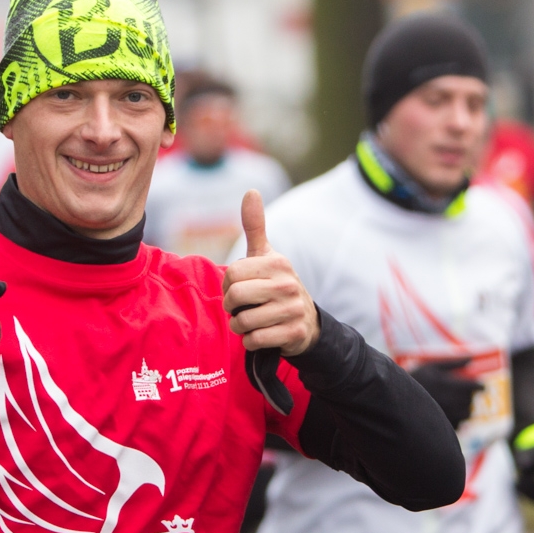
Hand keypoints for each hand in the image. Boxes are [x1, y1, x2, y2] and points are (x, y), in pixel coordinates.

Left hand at [223, 191, 318, 356]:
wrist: (306, 322)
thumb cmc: (276, 285)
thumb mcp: (267, 256)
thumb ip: (255, 226)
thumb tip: (251, 191)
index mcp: (277, 263)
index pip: (231, 275)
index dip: (227, 286)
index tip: (239, 289)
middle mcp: (287, 284)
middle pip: (234, 297)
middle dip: (231, 307)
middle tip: (241, 308)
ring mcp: (292, 309)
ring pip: (242, 321)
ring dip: (239, 326)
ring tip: (251, 321)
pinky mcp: (293, 333)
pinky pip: (254, 340)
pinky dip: (250, 341)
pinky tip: (261, 334)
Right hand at [409, 358, 481, 427]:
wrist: (394, 401)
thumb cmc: (414, 381)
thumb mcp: (431, 367)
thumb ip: (452, 362)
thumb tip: (472, 357)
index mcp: (447, 385)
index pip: (472, 387)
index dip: (479, 386)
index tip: (481, 386)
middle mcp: (448, 401)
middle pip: (470, 401)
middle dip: (471, 397)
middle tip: (466, 393)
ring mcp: (444, 416)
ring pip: (466, 414)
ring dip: (466, 408)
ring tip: (459, 404)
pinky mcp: (440, 427)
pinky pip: (458, 425)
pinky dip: (458, 419)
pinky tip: (450, 414)